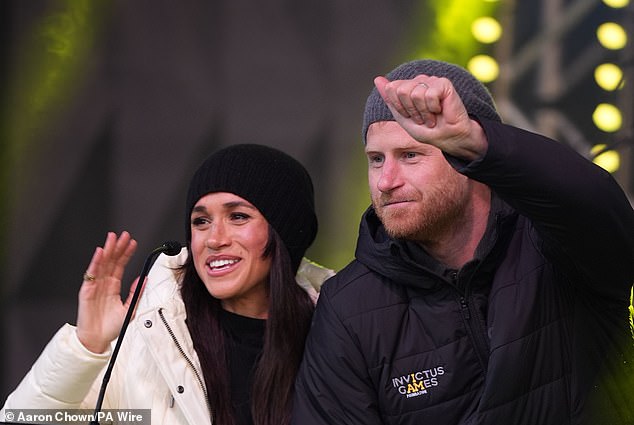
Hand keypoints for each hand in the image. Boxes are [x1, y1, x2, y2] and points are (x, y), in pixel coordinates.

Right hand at [76, 231, 137, 352]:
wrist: (97, 340)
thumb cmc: (110, 327)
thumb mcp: (129, 309)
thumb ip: (135, 293)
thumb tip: (144, 279)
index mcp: (113, 286)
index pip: (121, 265)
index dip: (127, 254)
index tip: (133, 243)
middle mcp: (104, 283)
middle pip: (112, 261)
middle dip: (118, 247)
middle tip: (124, 235)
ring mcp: (95, 286)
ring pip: (102, 264)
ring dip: (108, 250)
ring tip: (113, 238)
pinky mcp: (87, 290)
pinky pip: (92, 274)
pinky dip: (96, 262)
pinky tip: (101, 252)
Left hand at [374, 75, 486, 160]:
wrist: (448, 138)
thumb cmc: (427, 130)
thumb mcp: (403, 117)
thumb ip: (390, 99)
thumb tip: (377, 79)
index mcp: (408, 87)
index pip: (391, 89)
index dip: (400, 108)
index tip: (411, 116)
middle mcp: (419, 81)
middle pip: (401, 90)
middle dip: (410, 110)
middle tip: (422, 118)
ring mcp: (431, 81)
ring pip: (415, 93)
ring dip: (423, 112)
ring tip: (431, 117)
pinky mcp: (444, 83)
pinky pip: (429, 94)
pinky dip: (433, 108)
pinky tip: (440, 111)